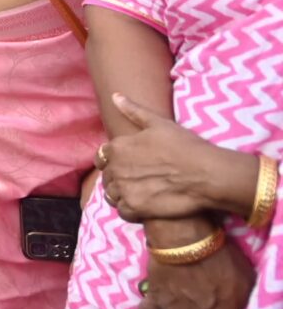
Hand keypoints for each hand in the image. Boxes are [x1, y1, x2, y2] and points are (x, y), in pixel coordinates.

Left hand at [105, 93, 256, 221]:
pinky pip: (123, 212)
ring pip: (112, 196)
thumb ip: (133, 111)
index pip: (102, 158)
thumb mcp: (158, 123)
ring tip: (143, 193)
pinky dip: (131, 210)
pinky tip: (145, 205)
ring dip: (123, 195)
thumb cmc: (185, 146)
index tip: (129, 165)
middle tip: (141, 181)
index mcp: (117, 147)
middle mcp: (116, 168)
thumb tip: (115, 96)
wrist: (207, 174)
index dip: (114, 162)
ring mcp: (124, 189)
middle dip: (119, 179)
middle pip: (107, 178)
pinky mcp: (136, 208)